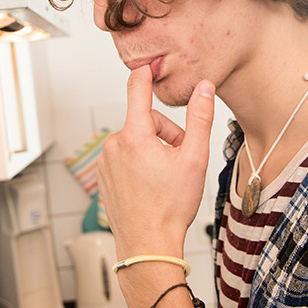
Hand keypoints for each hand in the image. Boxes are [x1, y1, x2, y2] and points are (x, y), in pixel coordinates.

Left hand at [97, 65, 215, 257]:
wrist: (147, 245)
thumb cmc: (170, 206)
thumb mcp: (194, 159)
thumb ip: (200, 119)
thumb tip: (205, 88)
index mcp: (134, 136)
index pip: (137, 89)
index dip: (145, 74)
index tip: (147, 62)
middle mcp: (114, 145)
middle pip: (144, 121)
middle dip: (164, 133)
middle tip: (180, 158)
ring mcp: (105, 161)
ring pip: (134, 140)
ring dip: (151, 149)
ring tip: (165, 175)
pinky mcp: (103, 175)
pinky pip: (123, 156)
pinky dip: (138, 162)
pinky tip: (149, 184)